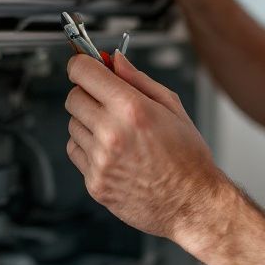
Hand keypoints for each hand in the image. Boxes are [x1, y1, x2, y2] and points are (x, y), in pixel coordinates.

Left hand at [64, 51, 225, 242]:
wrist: (192, 203)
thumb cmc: (187, 158)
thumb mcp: (172, 107)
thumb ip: (138, 80)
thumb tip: (115, 61)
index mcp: (132, 109)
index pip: (83, 72)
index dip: (83, 64)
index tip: (86, 65)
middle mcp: (111, 133)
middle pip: (73, 97)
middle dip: (87, 93)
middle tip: (106, 100)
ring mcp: (100, 161)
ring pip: (72, 125)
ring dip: (87, 122)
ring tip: (116, 132)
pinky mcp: (94, 183)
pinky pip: (75, 152)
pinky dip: (88, 148)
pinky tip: (111, 151)